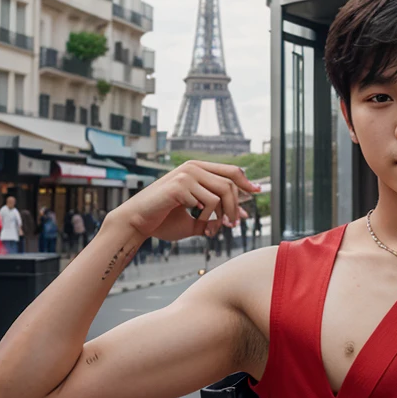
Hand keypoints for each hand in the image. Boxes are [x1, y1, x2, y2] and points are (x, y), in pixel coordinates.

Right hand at [111, 160, 260, 241]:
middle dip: (235, 209)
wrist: (138, 222)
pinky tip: (198, 225)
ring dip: (219, 217)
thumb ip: (216, 216)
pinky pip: (207, 203)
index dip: (246, 182)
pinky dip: (207, 219)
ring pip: (221, 195)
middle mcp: (192, 167)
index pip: (230, 171)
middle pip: (230, 185)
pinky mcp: (179, 186)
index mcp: (196, 170)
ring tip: (209, 230)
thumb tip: (243, 216)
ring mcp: (186, 174)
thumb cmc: (164, 220)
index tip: (258, 191)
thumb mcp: (196, 220)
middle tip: (232, 226)